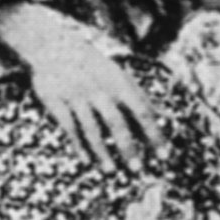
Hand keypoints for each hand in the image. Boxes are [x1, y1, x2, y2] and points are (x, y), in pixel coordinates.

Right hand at [0, 3, 163, 181]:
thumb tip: (164, 118)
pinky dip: (78, 145)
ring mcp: (77, 97)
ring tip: (112, 171)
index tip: (163, 155)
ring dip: (103, 152)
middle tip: (137, 170)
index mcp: (119, 84)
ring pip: (92, 129)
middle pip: (117, 123)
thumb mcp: (119, 76)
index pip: (142, 111)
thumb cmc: (95, 68)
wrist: (54, 47)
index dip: (154, 134)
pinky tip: (86, 160)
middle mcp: (99, 91)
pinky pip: (69, 128)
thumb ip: (139, 97)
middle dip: (128, 148)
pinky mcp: (57, 103)